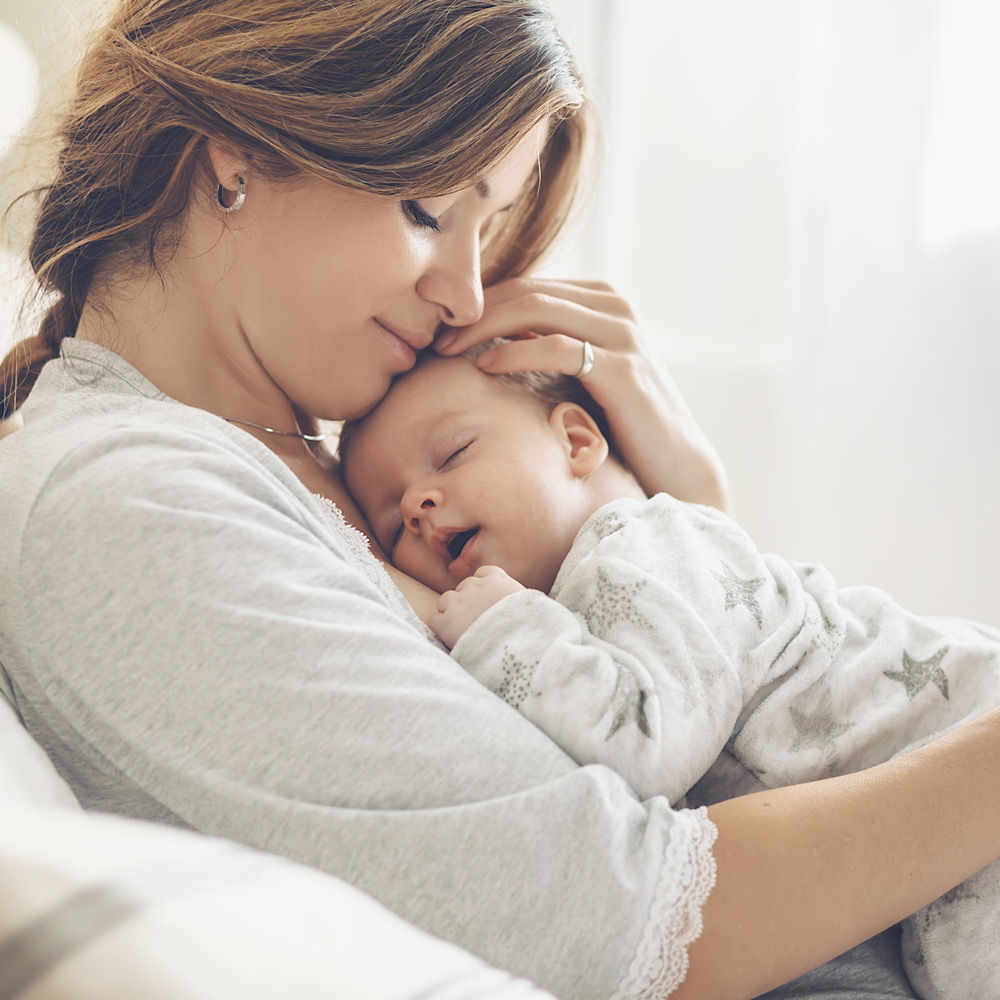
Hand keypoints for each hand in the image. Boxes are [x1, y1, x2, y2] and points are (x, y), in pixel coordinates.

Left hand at [430, 565, 525, 647]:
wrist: (517, 646)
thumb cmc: (529, 628)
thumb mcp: (531, 604)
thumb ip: (516, 598)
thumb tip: (518, 604)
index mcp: (496, 580)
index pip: (483, 573)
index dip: (483, 586)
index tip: (487, 599)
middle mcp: (474, 586)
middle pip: (463, 587)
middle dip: (467, 600)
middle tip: (476, 619)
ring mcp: (458, 602)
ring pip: (445, 600)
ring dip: (451, 612)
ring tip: (463, 630)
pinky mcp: (446, 622)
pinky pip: (436, 620)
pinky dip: (442, 629)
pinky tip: (454, 639)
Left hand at [434, 277, 731, 512]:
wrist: (675, 465)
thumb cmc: (621, 426)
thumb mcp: (582, 376)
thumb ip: (548, 349)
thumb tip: (491, 342)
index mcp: (602, 301)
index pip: (527, 285)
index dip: (480, 303)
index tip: (441, 328)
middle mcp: (614, 306)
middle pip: (527, 290)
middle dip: (474, 311)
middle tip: (434, 337)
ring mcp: (622, 333)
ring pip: (537, 308)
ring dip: (485, 326)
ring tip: (448, 349)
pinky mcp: (622, 366)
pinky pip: (557, 346)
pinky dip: (516, 352)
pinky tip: (485, 366)